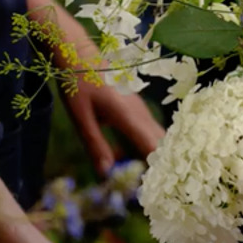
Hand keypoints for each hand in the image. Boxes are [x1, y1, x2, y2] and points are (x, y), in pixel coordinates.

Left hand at [25, 0, 164, 174]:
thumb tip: (106, 174)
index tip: (166, 189)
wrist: (77, 52)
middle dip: (165, 166)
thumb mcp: (80, 118)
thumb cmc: (76, 83)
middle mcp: (140, 112)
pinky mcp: (134, 108)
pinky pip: (144, 131)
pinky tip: (126, 158)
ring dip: (155, 157)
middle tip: (166, 190)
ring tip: (153, 180)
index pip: (152, 147)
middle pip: (161, 143)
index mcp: (128, 116)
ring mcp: (139, 109)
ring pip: (154, 137)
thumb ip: (95, 145)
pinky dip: (144, 147)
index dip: (161, 168)